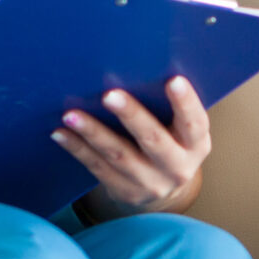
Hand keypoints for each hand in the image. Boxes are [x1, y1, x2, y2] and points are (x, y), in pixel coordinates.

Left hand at [54, 75, 211, 215]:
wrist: (163, 193)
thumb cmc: (170, 143)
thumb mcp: (180, 131)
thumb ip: (169, 109)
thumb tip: (138, 66)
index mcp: (196, 145)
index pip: (194, 123)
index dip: (186, 103)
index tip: (174, 80)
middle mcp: (177, 167)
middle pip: (154, 140)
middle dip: (132, 116)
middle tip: (110, 95)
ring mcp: (151, 183)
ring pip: (119, 155)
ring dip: (94, 132)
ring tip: (72, 114)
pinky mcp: (125, 191)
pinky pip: (98, 168)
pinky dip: (78, 148)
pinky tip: (61, 133)